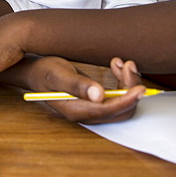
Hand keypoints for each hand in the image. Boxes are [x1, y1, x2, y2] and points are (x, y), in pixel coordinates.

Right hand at [20, 56, 144, 123]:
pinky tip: (116, 66)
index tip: (139, 88)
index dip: (126, 101)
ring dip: (127, 84)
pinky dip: (122, 81)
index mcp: (76, 110)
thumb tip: (98, 96)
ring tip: (122, 62)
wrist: (36, 72)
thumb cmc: (44, 72)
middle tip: (129, 65)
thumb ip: (77, 85)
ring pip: (122, 104)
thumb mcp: (57, 74)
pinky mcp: (96, 102)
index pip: (108, 111)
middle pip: (120, 111)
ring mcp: (92, 109)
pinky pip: (118, 97)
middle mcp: (87, 114)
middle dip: (130, 89)